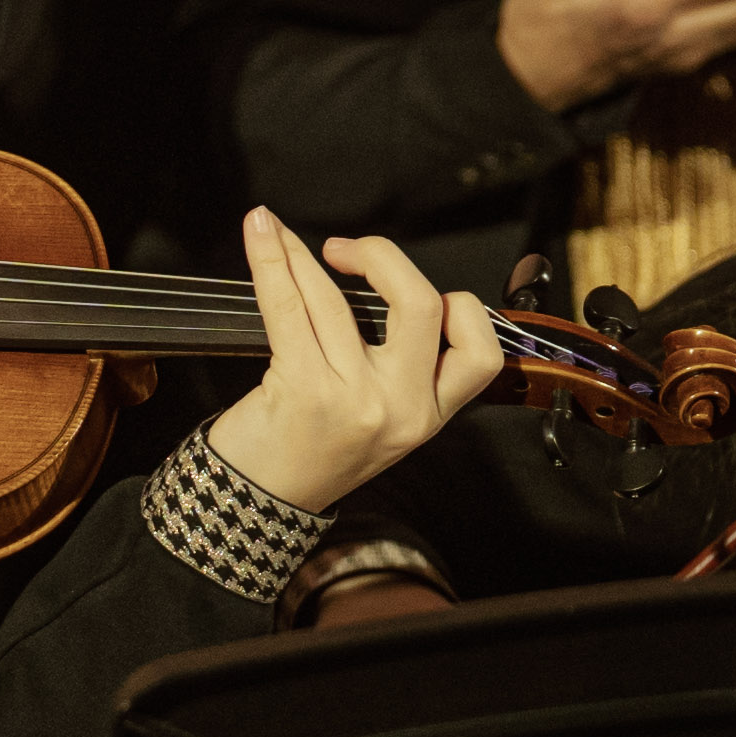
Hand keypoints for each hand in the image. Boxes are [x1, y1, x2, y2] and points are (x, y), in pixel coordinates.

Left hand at [206, 212, 490, 514]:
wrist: (257, 504)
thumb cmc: (311, 455)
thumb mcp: (382, 421)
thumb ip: (401, 366)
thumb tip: (382, 280)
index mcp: (429, 415)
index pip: (478, 350)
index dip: (458, 306)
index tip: (411, 290)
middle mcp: (401, 408)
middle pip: (422, 304)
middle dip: (383, 257)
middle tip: (347, 251)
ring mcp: (355, 400)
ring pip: (338, 300)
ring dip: (302, 254)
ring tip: (275, 232)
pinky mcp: (304, 391)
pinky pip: (290, 306)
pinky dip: (272, 261)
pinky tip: (260, 235)